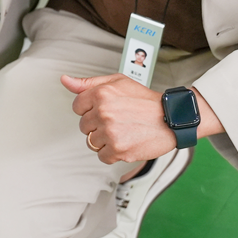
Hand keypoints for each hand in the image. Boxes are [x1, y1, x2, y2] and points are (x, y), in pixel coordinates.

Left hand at [61, 73, 175, 164]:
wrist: (172, 118)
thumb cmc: (145, 100)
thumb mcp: (117, 82)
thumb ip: (88, 83)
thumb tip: (65, 81)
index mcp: (101, 94)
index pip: (77, 106)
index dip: (90, 109)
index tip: (104, 110)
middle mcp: (103, 112)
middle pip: (84, 126)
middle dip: (97, 125)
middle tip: (117, 121)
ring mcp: (110, 132)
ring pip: (92, 142)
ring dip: (104, 140)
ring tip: (122, 131)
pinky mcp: (118, 150)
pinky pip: (102, 156)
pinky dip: (112, 153)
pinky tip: (125, 142)